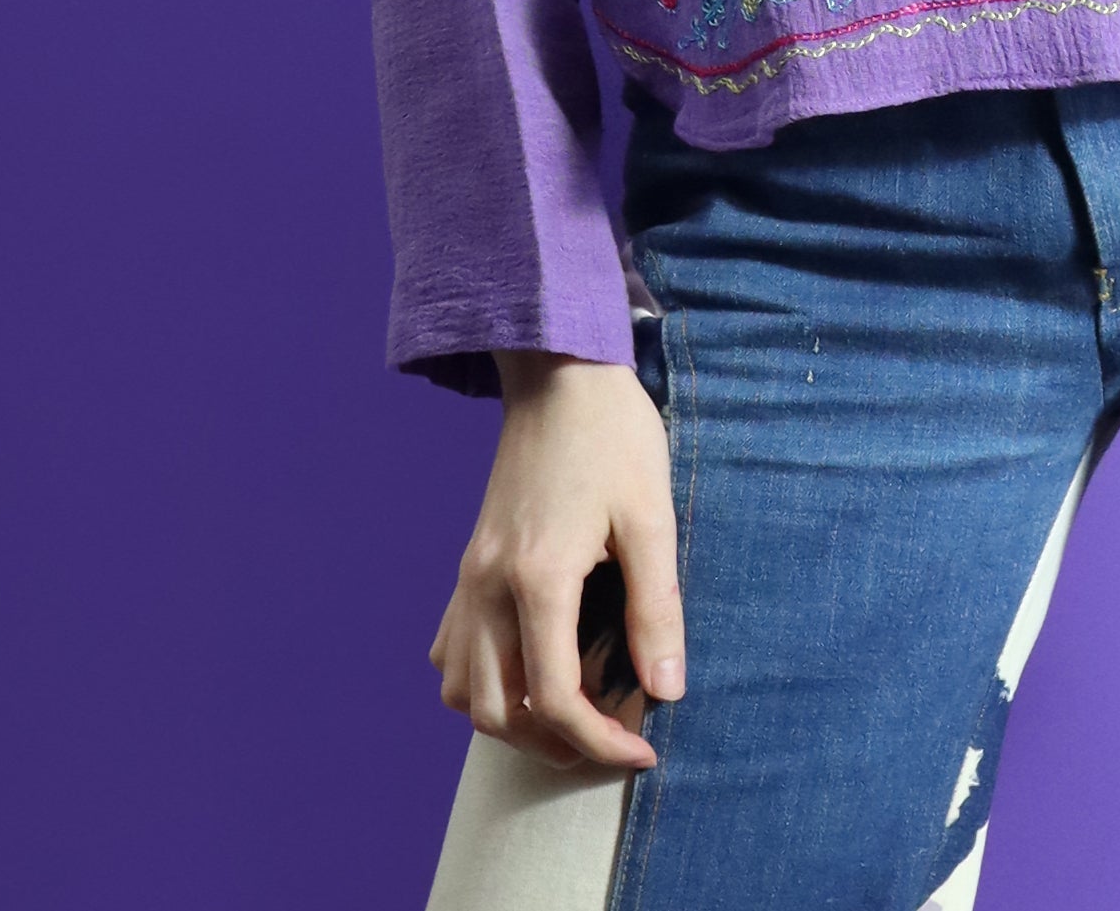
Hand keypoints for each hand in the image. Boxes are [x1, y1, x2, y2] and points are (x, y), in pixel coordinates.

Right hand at [429, 350, 686, 769]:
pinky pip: (452, 651)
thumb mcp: (651, 516)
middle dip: (554, 743)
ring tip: (569, 715)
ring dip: (511, 719)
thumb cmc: (613, 435)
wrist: (560, 372)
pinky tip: (527, 670)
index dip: (601, 741)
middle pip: (498, 709)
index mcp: (538, 576)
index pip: (554, 697)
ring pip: (463, 690)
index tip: (644, 747)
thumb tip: (668, 690)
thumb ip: (657, 608)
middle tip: (610, 738)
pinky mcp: (468, 563)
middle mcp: (489, 584)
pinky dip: (481, 682)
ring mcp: (470, 575)